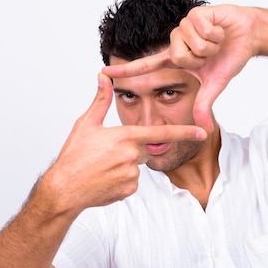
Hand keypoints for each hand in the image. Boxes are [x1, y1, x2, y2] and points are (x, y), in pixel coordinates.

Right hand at [42, 73, 207, 214]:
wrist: (65, 189)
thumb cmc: (74, 156)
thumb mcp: (86, 124)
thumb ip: (100, 100)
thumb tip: (103, 76)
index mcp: (124, 136)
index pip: (160, 132)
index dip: (184, 132)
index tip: (203, 131)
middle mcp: (132, 155)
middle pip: (143, 148)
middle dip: (130, 149)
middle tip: (106, 154)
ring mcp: (132, 175)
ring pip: (137, 166)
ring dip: (124, 165)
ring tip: (102, 168)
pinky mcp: (129, 190)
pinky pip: (132, 182)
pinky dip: (121, 180)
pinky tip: (104, 179)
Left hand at [102, 5, 256, 131]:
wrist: (248, 36)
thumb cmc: (229, 57)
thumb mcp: (214, 85)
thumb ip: (204, 105)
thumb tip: (204, 130)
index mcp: (176, 58)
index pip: (146, 66)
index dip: (126, 70)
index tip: (102, 73)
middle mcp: (176, 41)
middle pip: (179, 57)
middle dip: (201, 59)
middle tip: (211, 53)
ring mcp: (184, 26)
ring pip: (191, 44)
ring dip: (210, 46)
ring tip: (216, 41)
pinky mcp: (194, 13)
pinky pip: (201, 29)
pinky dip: (215, 34)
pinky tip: (219, 30)